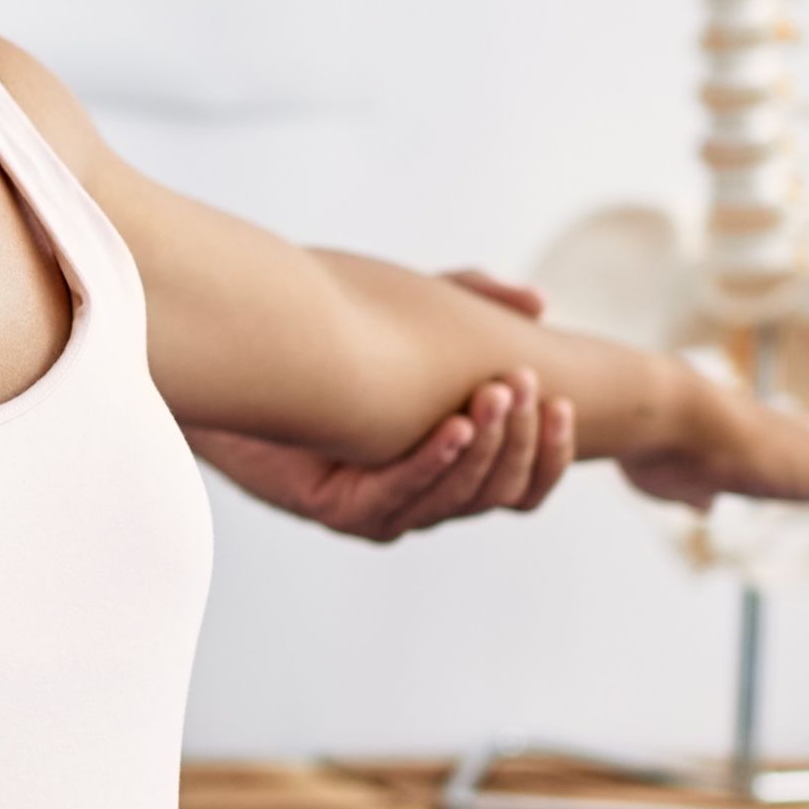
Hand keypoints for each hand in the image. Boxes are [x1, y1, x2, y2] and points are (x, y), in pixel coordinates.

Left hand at [187, 270, 572, 543]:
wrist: (244, 364)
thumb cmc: (333, 342)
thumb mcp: (413, 309)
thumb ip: (470, 298)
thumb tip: (537, 301)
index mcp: (456, 465)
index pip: (527, 482)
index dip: (553, 452)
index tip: (565, 403)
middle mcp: (427, 495)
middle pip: (502, 493)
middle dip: (523, 443)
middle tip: (526, 390)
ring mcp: (387, 509)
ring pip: (457, 498)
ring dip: (484, 450)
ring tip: (494, 400)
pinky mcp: (343, 510)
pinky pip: (400, 496)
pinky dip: (431, 463)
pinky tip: (450, 428)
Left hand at [619, 370, 808, 516]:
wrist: (669, 426)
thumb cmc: (753, 448)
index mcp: (804, 440)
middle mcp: (765, 442)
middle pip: (800, 452)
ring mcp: (721, 455)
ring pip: (749, 466)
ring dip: (763, 475)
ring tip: (770, 484)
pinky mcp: (681, 473)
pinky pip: (698, 487)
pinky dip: (704, 497)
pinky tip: (702, 507)